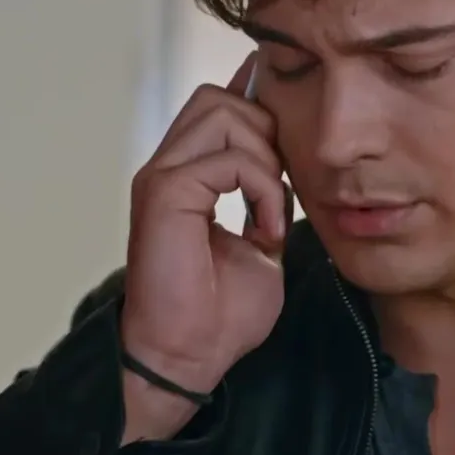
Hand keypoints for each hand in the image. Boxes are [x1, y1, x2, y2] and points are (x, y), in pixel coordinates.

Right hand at [121, 53, 289, 417]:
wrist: (186, 358)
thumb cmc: (221, 314)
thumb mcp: (260, 242)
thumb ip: (268, 199)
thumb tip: (289, 167)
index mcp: (186, 175)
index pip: (217, 104)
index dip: (254, 97)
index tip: (293, 115)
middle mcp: (168, 167)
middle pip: (218, 98)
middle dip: (263, 129)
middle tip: (278, 189)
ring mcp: (162, 177)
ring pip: (221, 113)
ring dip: (264, 159)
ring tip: (271, 211)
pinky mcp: (164, 193)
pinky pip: (229, 160)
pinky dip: (262, 189)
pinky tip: (266, 231)